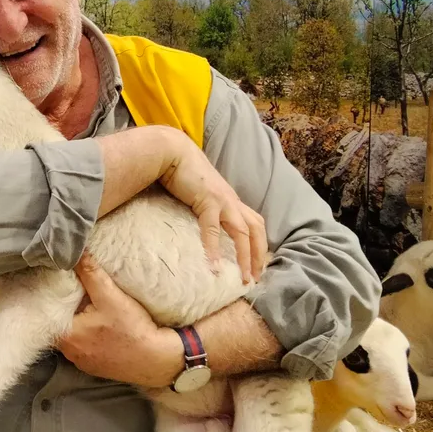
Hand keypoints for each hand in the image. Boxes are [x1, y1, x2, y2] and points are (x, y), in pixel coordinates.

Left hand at [56, 254, 182, 388]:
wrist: (157, 359)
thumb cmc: (132, 329)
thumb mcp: (110, 296)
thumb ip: (90, 273)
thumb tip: (76, 253)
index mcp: (66, 336)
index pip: (52, 311)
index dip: (59, 296)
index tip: (69, 284)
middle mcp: (69, 353)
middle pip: (63, 323)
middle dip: (72, 309)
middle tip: (84, 294)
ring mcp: (82, 363)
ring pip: (75, 336)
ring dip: (82, 324)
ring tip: (95, 309)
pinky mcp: (95, 368)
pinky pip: (87, 347)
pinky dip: (92, 337)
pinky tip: (105, 328)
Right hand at [158, 129, 266, 283]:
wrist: (173, 152)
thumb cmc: (182, 173)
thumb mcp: (200, 194)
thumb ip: (205, 209)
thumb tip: (202, 228)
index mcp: (232, 201)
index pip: (255, 224)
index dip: (259, 245)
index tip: (256, 266)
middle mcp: (232, 201)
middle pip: (257, 230)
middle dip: (259, 256)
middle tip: (255, 279)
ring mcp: (222, 200)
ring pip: (243, 232)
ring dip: (246, 257)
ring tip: (244, 278)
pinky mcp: (207, 200)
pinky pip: (212, 229)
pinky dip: (214, 248)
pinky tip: (213, 265)